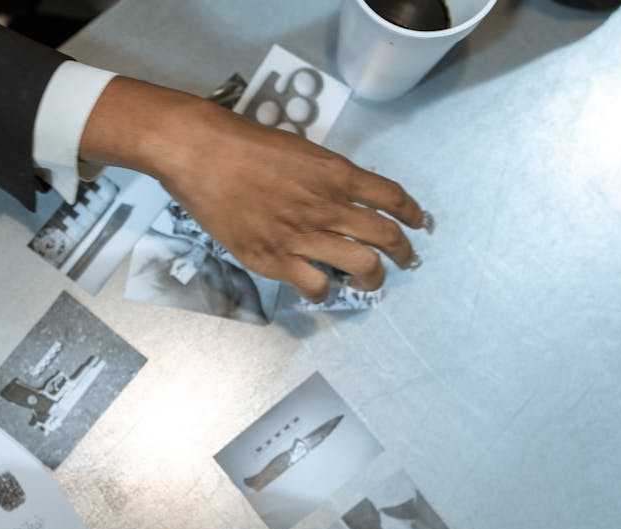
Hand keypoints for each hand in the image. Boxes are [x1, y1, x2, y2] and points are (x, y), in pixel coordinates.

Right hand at [80, 78, 429, 301]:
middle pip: (386, 236)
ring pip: (361, 266)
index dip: (413, 214)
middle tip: (405, 260)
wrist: (201, 154)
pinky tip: (323, 287)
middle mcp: (327, 206)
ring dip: (373, 278)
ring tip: (370, 281)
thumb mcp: (298, 149)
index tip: (419, 224)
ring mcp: (301, 236)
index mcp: (336, 173)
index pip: (392, 196)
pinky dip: (326, 291)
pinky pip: (316, 286)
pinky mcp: (273, 260)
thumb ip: (324, 175)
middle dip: (403, 253)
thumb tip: (341, 194)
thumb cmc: (242, 144)